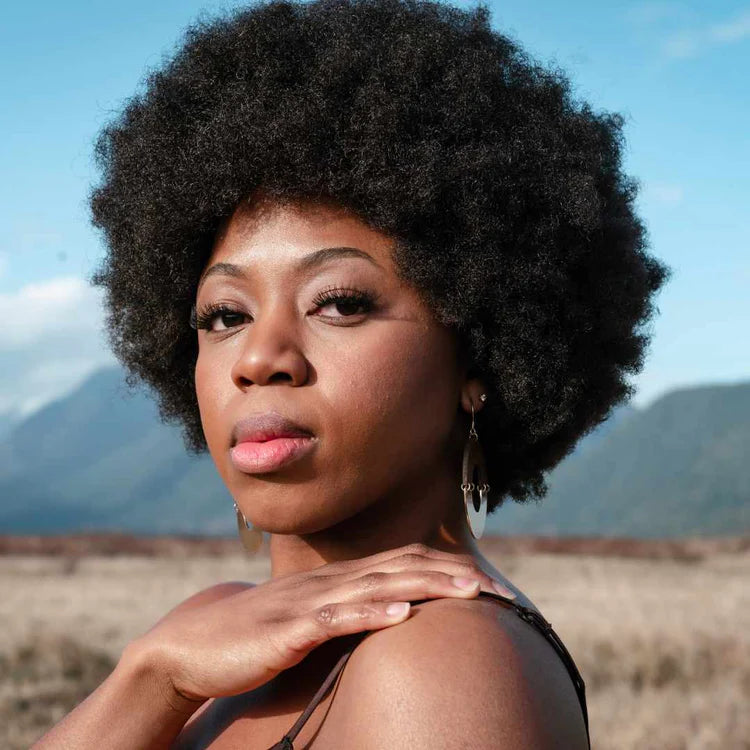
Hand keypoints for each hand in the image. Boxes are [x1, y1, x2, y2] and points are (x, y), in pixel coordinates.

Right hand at [127, 543, 514, 710]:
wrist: (193, 642)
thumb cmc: (258, 634)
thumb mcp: (312, 621)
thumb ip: (347, 615)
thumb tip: (392, 619)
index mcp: (338, 580)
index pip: (403, 563)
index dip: (446, 569)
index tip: (488, 584)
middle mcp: (329, 582)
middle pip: (400, 567)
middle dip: (451, 576)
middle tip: (497, 588)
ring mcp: (307, 603)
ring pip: (375, 586)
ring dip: (425, 588)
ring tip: (468, 592)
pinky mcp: (285, 630)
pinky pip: (332, 619)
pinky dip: (369, 614)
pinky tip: (400, 615)